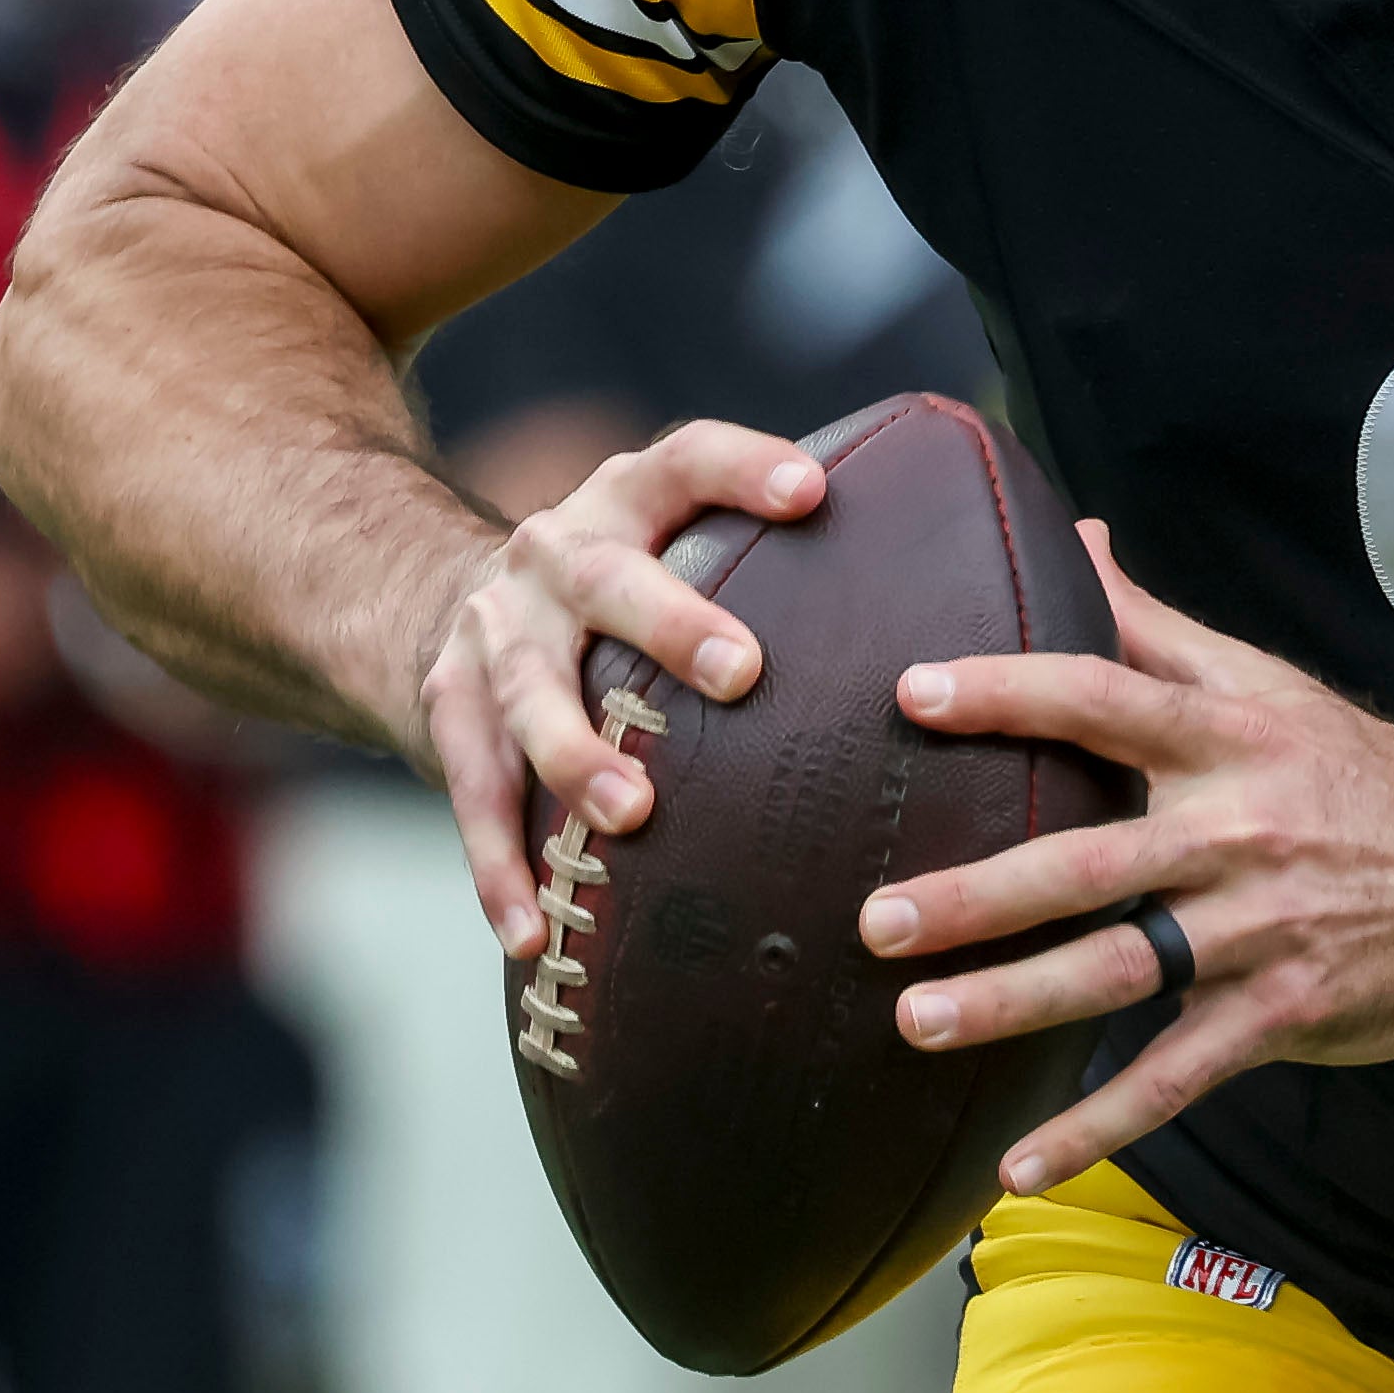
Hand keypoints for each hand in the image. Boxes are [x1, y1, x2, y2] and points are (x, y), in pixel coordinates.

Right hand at [418, 417, 824, 953]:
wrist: (427, 596)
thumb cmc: (616, 591)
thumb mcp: (667, 542)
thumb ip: (771, 565)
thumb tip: (965, 612)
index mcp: (625, 501)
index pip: (688, 460)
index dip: (746, 469)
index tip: (814, 493)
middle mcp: (554, 552)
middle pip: (608, 580)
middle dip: (673, 624)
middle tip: (743, 674)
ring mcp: (492, 631)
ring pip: (528, 691)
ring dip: (576, 755)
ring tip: (629, 815)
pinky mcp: (445, 707)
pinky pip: (473, 793)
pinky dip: (499, 867)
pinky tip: (532, 932)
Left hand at [857, 528, 1393, 1198]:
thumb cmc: (1372, 786)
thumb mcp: (1278, 691)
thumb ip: (1163, 625)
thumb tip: (1080, 537)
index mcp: (1236, 741)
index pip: (1110, 701)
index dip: (1013, 692)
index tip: (914, 691)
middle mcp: (1242, 832)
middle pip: (1093, 861)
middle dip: (980, 893)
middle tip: (878, 916)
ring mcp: (1261, 933)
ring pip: (1119, 971)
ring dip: (1012, 1002)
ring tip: (915, 1021)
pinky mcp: (1280, 1016)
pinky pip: (1173, 1077)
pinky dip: (1096, 1125)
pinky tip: (1016, 1166)